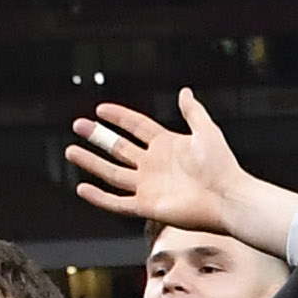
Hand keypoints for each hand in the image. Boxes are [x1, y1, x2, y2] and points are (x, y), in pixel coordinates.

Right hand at [67, 87, 280, 237]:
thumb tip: (185, 91)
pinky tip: (82, 188)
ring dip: (91, 162)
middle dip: (98, 137)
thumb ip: (193, 111)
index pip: (136, 127)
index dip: (119, 117)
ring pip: (112, 173)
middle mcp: (154, 165)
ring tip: (70, 150)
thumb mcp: (206, 131)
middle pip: (118, 148)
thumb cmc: (222, 165)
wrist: (227, 198)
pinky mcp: (147, 206)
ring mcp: (148, 186)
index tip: (101, 109)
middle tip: (78, 126)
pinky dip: (99, 197)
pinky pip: (117, 202)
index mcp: (166, 145)